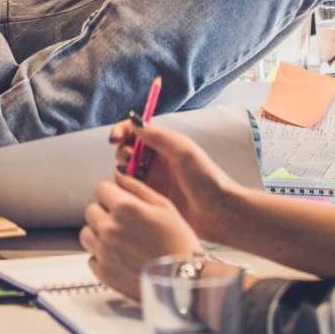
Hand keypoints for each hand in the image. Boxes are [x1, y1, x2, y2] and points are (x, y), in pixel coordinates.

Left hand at [80, 176, 201, 302]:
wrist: (182, 279)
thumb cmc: (178, 241)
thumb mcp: (164, 205)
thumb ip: (137, 187)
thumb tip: (118, 176)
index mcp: (124, 208)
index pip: (100, 189)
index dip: (111, 194)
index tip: (119, 201)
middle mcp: (109, 228)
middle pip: (92, 210)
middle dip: (105, 212)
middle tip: (125, 223)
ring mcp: (103, 251)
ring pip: (87, 233)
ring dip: (99, 233)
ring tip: (121, 240)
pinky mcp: (103, 272)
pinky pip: (91, 257)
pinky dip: (102, 255)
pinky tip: (121, 256)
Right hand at [110, 120, 244, 243]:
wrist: (218, 212)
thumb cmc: (207, 179)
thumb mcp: (183, 151)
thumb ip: (157, 136)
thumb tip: (133, 121)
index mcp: (165, 144)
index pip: (135, 131)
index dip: (122, 131)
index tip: (116, 138)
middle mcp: (156, 160)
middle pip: (126, 149)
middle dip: (123, 152)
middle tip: (132, 160)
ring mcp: (152, 180)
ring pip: (124, 170)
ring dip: (123, 171)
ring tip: (136, 179)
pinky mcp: (150, 199)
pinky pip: (128, 190)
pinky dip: (125, 189)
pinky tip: (135, 193)